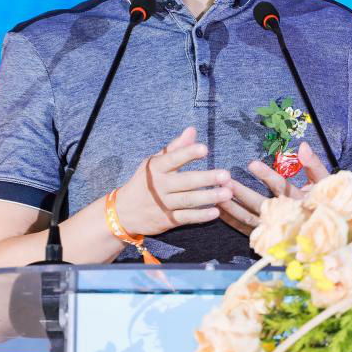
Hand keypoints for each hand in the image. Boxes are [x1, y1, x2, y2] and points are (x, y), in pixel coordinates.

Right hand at [114, 127, 232, 235]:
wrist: (123, 212)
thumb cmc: (144, 181)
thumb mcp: (154, 162)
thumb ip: (175, 148)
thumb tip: (192, 130)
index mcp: (156, 168)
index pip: (173, 159)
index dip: (188, 153)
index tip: (204, 149)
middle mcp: (159, 186)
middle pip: (185, 182)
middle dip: (206, 178)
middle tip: (226, 175)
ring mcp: (163, 204)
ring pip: (188, 200)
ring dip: (208, 197)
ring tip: (227, 193)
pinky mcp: (167, 220)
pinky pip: (186, 218)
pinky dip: (200, 216)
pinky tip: (216, 212)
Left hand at [219, 142, 331, 235]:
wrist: (329, 232)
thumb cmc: (327, 202)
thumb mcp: (326, 181)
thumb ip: (313, 164)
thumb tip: (303, 146)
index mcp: (299, 201)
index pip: (281, 187)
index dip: (267, 175)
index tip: (251, 163)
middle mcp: (286, 217)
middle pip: (259, 204)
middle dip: (241, 192)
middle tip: (223, 180)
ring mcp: (274, 229)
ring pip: (249, 219)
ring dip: (231, 206)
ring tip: (216, 193)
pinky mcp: (266, 237)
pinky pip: (245, 229)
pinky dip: (231, 220)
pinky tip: (219, 210)